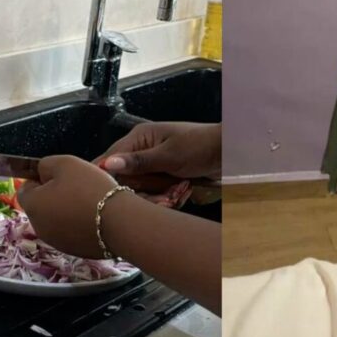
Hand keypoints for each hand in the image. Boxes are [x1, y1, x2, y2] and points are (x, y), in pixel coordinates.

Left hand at [18, 155, 134, 258]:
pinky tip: (95, 218)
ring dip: (66, 212)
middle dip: (53, 196)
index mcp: (32, 205)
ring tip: (89, 203)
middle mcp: (38, 227)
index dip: (40, 179)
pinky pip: (70, 233)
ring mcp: (56, 242)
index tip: (61, 176)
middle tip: (78, 187)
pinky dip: (78, 226)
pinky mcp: (74, 251)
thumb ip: (46, 165)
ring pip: (56, 221)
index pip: (25, 189)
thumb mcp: (66, 163)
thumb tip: (41, 172)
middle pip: (41, 206)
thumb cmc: (90, 188)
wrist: (119, 222)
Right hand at [95, 122, 221, 185]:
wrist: (228, 151)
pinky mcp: (164, 176)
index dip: (110, 178)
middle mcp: (142, 151)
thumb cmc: (199, 146)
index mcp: (139, 138)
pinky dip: (169, 195)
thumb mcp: (169, 155)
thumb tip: (107, 164)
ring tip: (178, 194)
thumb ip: (138, 162)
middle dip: (146, 192)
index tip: (116, 195)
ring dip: (160, 196)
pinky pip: (156, 192)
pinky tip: (183, 193)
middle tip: (166, 198)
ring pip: (143, 190)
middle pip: (127, 180)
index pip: (110, 158)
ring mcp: (154, 165)